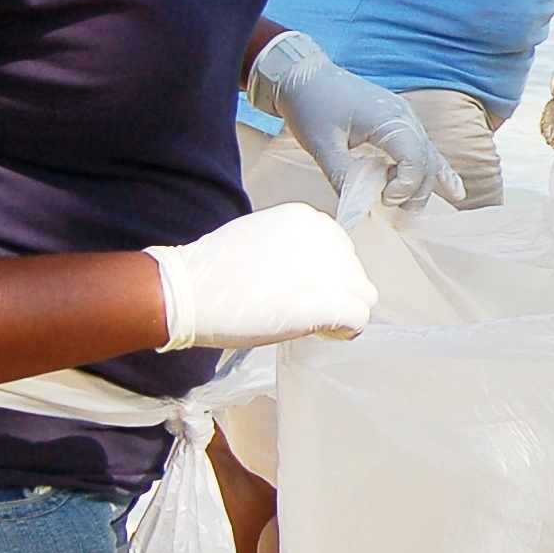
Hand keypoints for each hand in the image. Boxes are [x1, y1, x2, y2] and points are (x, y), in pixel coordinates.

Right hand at [149, 204, 379, 349]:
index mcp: (307, 218)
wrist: (190, 291)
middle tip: (304, 311)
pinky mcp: (327, 300)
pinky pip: (359, 319)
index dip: (327, 276)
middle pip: (355, 273)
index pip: (341, 250)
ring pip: (363, 296)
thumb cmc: (214, 272)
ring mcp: (329, 268)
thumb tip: (311, 273)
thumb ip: (294, 250)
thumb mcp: (262, 240)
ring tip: (313, 324)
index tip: (306, 291)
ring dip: (343, 312)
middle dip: (336, 294)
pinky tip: (323, 334)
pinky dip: (346, 331)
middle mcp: (325, 236)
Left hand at [246, 31, 463, 207]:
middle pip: (426, 162)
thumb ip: (342, 176)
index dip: (405, 186)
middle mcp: (405, 117)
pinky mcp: (399, 124)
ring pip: (428, 158)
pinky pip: (424, 150)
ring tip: (408, 212)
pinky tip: (455, 191)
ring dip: (421, 186)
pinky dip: (437, 171)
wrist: (304, 76)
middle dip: (415, 192)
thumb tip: (355, 210)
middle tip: (394, 215)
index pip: (415, 158)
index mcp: (388, 118)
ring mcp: (405, 119)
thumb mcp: (322, 144)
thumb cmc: (311, 105)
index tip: (383, 201)